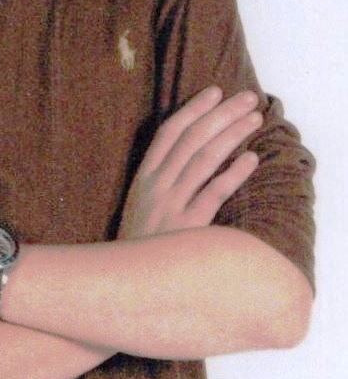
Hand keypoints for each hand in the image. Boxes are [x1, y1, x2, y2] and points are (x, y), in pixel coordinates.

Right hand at [118, 86, 261, 239]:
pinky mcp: (187, 229)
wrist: (125, 287)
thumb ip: (160, 180)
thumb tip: (191, 153)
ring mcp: (170, 206)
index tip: (216, 91)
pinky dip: (232, 174)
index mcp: (143, 177)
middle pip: (192, 139)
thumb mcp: (140, 206)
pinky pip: (212, 194)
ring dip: (231, 135)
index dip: (193, 109)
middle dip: (221, 114)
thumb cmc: (140, 248)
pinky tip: (250, 160)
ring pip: (203, 160)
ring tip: (254, 120)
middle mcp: (155, 186)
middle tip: (247, 98)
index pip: (169, 132)